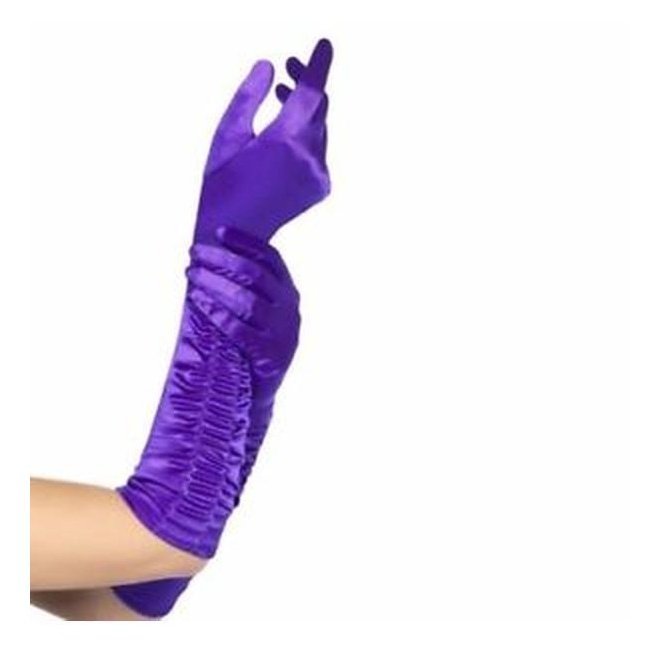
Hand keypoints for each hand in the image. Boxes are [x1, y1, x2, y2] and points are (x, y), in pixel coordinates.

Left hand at [187, 226, 300, 399]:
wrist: (258, 394)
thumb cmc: (253, 347)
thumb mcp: (261, 315)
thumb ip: (249, 290)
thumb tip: (213, 258)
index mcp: (290, 295)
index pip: (270, 260)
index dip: (246, 243)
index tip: (219, 232)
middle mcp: (290, 311)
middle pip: (254, 275)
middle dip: (222, 260)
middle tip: (194, 254)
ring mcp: (282, 334)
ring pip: (246, 300)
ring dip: (214, 283)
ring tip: (191, 274)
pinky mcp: (269, 356)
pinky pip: (238, 329)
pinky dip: (216, 312)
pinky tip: (197, 301)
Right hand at [195, 38, 332, 243]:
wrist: (234, 234)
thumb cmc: (222, 185)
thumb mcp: (226, 136)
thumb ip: (249, 97)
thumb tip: (269, 66)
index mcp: (284, 142)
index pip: (311, 92)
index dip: (318, 65)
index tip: (324, 45)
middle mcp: (309, 158)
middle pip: (318, 108)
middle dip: (306, 84)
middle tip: (288, 66)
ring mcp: (318, 175)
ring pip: (320, 129)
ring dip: (305, 110)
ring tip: (283, 95)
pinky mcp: (321, 187)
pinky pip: (319, 150)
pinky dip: (307, 136)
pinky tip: (286, 134)